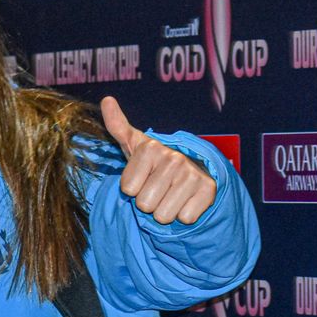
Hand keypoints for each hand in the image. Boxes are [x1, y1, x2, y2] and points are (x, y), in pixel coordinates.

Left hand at [101, 96, 216, 224]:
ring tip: (170, 194)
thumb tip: (106, 99)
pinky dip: (183, 214)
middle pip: (144, 204)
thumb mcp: (133, 144)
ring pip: (163, 215)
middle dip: (148, 202)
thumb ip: (117, 125)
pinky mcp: (209, 190)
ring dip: (164, 211)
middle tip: (157, 188)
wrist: (191, 171)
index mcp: (150, 147)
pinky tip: (186, 200)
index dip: (132, 189)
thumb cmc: (154, 162)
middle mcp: (173, 158)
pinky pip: (185, 218)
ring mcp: (193, 174)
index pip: (127, 189)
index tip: (142, 177)